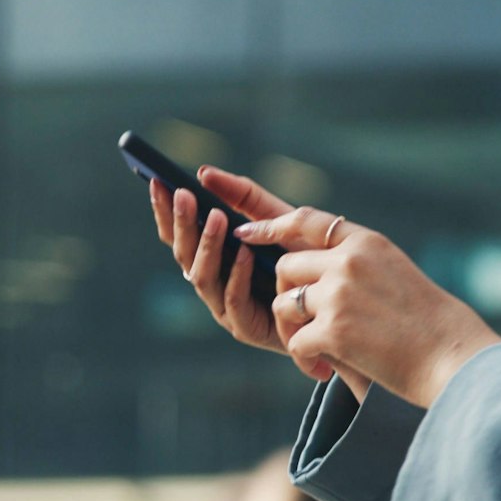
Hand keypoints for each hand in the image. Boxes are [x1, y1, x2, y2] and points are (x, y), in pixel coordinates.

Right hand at [147, 166, 371, 392]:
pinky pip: (233, 303)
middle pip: (183, 254)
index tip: (157, 182)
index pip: (179, 234)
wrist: (342, 296)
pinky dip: (236, 276)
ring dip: (207, 245)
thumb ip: (242, 196)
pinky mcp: (247, 328)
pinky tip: (245, 253)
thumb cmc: (305, 254)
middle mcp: (213, 282)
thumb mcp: (275, 216)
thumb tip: (204, 172)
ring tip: (216, 217)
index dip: (165, 211)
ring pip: (202, 278)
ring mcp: (225, 307)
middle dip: (182, 223)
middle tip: (183, 194)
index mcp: (212, 257)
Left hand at [244, 207, 500, 408]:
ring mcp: (340, 294)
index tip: (246, 231)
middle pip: (287, 267)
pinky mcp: (335, 330)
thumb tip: (313, 271)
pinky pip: (296, 341)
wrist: (452, 356)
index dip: (270, 225)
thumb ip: (357, 264)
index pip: (306, 220)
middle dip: (287, 297)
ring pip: (285, 303)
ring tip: (315, 352)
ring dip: (292, 330)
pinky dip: (304, 359)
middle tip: (301, 326)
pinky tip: (323, 371)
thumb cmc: (427, 322)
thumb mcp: (394, 273)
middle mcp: (350, 261)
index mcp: (367, 242)